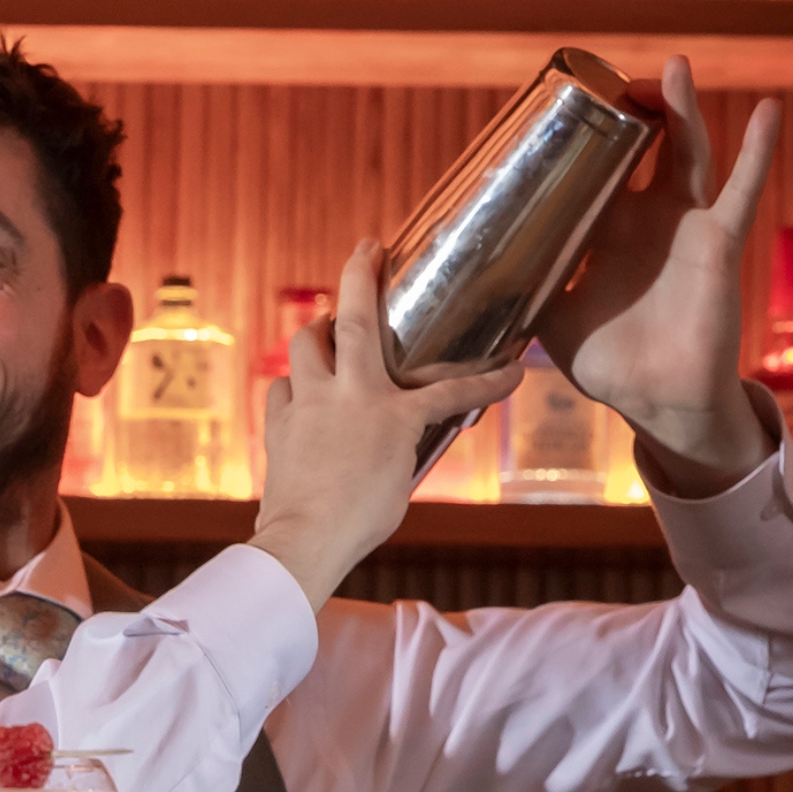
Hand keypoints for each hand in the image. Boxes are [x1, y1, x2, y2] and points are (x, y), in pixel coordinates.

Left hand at [251, 241, 522, 610]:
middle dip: (359, 276)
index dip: (484, 381)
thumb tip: (400, 438)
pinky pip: (282, 389)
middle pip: (351, 321)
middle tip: (365, 249)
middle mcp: (347, 398)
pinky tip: (299, 390)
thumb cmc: (360, 521)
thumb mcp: (400, 482)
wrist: (306, 542)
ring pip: (305, 345)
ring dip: (317, 329)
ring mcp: (308, 406)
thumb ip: (402, 447)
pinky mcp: (279, 425)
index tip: (513, 372)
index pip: (449, 391)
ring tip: (326, 325)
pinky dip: (293, 384)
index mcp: (390, 415)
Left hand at [535, 57, 780, 497]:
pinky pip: (741, 191)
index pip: (594, 172)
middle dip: (633, 110)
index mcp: (607, 234)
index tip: (565, 105)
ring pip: (686, 154)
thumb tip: (475, 277)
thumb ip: (526, 289)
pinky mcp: (718, 242)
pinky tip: (769, 111)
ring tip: (675, 67)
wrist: (655, 401)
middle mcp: (647, 220)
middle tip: (618, 77)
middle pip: (642, 149)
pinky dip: (757, 151)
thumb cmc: (610, 363)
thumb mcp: (552, 320)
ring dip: (683, 110)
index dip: (584, 141)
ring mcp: (685, 226)